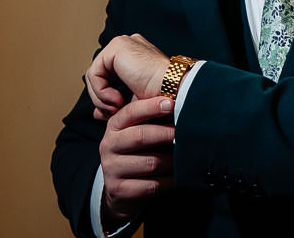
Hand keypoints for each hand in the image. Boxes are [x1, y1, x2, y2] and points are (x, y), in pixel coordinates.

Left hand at [86, 33, 170, 118]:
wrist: (174, 90)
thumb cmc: (160, 98)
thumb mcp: (132, 103)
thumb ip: (113, 103)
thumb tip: (96, 114)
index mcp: (134, 55)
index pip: (108, 76)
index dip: (105, 97)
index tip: (113, 115)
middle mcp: (128, 45)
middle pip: (99, 75)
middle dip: (101, 98)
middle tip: (111, 114)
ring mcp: (123, 43)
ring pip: (95, 75)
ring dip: (101, 98)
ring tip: (116, 108)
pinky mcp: (117, 47)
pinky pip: (95, 73)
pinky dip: (101, 91)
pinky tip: (117, 100)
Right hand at [99, 94, 174, 228]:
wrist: (121, 189)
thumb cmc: (138, 152)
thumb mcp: (139, 132)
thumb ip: (152, 118)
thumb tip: (179, 102)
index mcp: (114, 126)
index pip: (131, 112)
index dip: (151, 107)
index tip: (171, 104)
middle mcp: (108, 145)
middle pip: (140, 136)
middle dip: (165, 133)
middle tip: (184, 132)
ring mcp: (111, 169)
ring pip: (150, 163)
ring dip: (172, 160)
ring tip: (185, 157)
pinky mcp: (119, 190)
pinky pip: (151, 185)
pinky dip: (168, 181)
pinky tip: (178, 177)